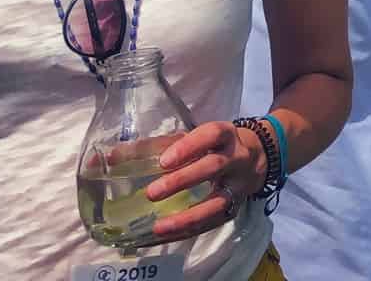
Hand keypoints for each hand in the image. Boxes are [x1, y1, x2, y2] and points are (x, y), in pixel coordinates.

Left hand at [146, 120, 266, 241]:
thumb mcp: (196, 137)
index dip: (188, 147)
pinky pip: (211, 223)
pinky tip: (166, 235)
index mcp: (225, 135)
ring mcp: (237, 186)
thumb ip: (159, 145)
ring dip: (187, 217)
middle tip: (152, 193)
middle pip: (213, 168)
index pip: (210, 136)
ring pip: (216, 203)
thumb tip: (114, 157)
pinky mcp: (234, 208)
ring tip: (159, 227)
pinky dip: (188, 231)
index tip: (163, 161)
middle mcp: (235, 158)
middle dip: (183, 181)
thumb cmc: (214, 146)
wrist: (255, 158)